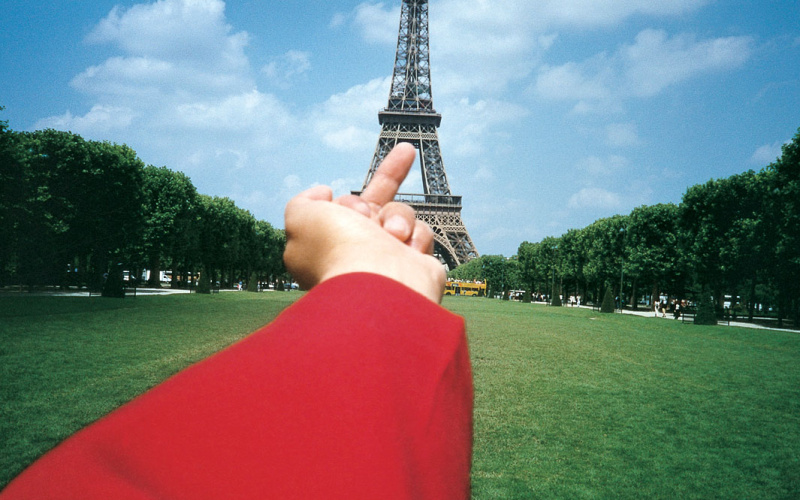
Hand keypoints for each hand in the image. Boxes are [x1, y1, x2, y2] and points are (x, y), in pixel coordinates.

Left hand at [283, 143, 445, 302]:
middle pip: (375, 203)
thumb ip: (305, 200)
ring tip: (393, 234)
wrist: (380, 285)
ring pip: (401, 213)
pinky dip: (416, 235)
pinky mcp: (416, 264)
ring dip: (398, 216)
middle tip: (406, 150)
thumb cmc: (338, 249)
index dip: (343, 202)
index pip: (341, 208)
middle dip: (391, 174)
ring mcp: (388, 257)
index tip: (333, 197)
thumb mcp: (301, 216)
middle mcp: (359, 251)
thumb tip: (324, 192)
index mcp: (329, 243)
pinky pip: (421, 232)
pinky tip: (408, 248)